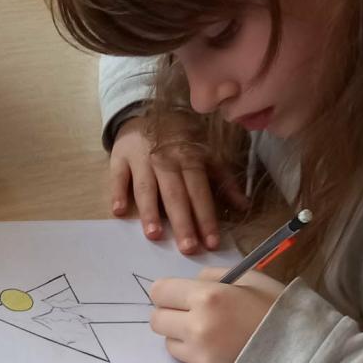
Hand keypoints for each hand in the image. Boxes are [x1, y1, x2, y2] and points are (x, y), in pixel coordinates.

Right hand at [110, 114, 248, 254]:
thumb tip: (244, 206)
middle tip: (187, 248)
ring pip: (147, 187)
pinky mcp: (119, 158)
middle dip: (182, 221)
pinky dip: (117, 192)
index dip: (206, 217)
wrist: (145, 113)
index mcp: (190, 159)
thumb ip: (223, 181)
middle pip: (175, 194)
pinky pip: (118, 176)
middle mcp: (166, 160)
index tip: (211, 243)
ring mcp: (141, 159)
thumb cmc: (178, 141)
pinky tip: (119, 211)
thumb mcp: (205, 155)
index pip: (200, 192)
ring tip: (154, 235)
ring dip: (150, 210)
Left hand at [148, 267, 284, 362]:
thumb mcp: (250, 279)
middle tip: (190, 314)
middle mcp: (197, 326)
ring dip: (181, 337)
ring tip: (210, 333)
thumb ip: (214, 276)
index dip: (168, 292)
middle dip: (170, 315)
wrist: (301, 352)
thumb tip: (191, 283)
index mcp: (207, 297)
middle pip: (157, 320)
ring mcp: (199, 354)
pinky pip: (187, 361)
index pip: (160, 292)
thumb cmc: (278, 309)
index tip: (179, 295)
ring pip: (168, 343)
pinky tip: (220, 349)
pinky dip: (197, 355)